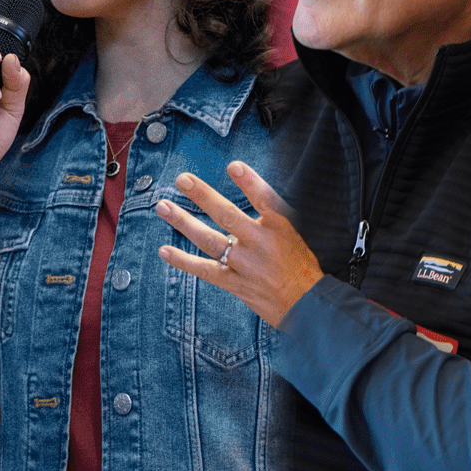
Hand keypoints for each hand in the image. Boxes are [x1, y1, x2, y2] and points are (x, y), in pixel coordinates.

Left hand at [156, 162, 323, 325]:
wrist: (307, 304)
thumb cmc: (302, 265)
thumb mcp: (297, 233)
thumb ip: (273, 214)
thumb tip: (251, 189)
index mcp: (281, 227)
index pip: (265, 199)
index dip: (250, 182)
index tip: (233, 166)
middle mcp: (261, 243)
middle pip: (227, 214)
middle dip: (203, 195)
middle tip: (182, 179)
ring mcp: (245, 263)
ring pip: (209, 239)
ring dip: (183, 222)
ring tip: (163, 206)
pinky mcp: (235, 282)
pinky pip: (204, 270)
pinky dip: (183, 261)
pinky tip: (164, 250)